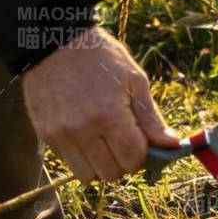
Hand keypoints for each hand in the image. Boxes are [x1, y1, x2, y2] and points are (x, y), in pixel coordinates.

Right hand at [21, 27, 180, 181]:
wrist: (55, 42)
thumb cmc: (101, 57)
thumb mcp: (134, 80)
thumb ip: (151, 118)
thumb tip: (172, 145)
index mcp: (110, 115)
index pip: (133, 159)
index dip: (144, 155)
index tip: (144, 142)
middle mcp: (83, 130)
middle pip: (112, 173)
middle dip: (124, 162)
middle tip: (126, 141)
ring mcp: (61, 135)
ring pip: (88, 176)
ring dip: (102, 165)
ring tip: (106, 142)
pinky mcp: (45, 136)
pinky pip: (69, 163)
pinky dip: (82, 157)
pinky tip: (87, 135)